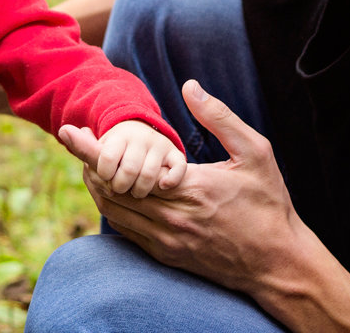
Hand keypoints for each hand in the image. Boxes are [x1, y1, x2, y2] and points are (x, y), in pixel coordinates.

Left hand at [60, 81, 301, 290]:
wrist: (279, 264)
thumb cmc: (270, 204)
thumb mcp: (255, 153)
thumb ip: (220, 118)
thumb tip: (190, 86)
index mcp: (189, 188)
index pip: (125, 165)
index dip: (92, 149)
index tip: (70, 131)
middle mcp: (172, 217)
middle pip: (110, 188)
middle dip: (87, 163)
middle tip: (75, 141)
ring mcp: (167, 241)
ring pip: (114, 211)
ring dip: (97, 186)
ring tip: (89, 162)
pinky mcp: (167, 255)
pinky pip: (126, 230)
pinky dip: (113, 208)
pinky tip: (112, 191)